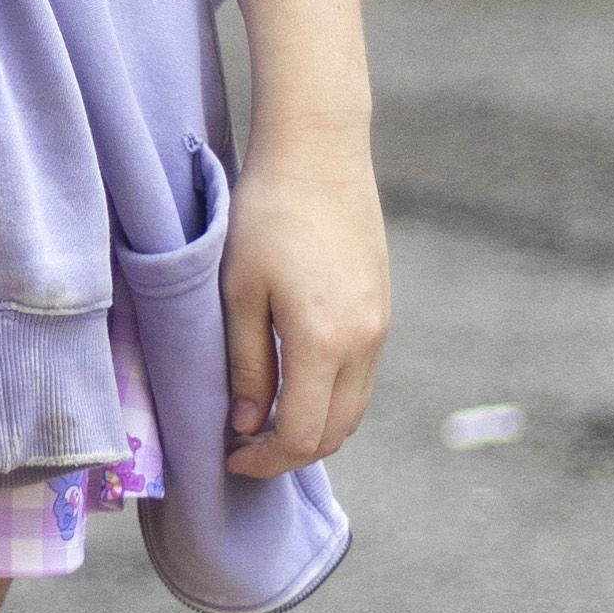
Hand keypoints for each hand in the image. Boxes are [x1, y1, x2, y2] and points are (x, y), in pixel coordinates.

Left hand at [221, 131, 386, 477]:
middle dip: (289, 453)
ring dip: (314, 427)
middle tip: (245, 446)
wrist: (320, 152)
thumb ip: (246, 364)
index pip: (301, 435)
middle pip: (335, 432)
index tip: (230, 457)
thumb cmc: (267, 214)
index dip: (264, 460)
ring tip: (266, 417)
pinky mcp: (383, 309)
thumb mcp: (238, 292)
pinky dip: (331, 397)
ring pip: (354, 408)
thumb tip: (248, 423)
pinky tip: (295, 382)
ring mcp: (380, 326)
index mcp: (323, 341)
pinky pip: (361, 377)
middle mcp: (364, 342)